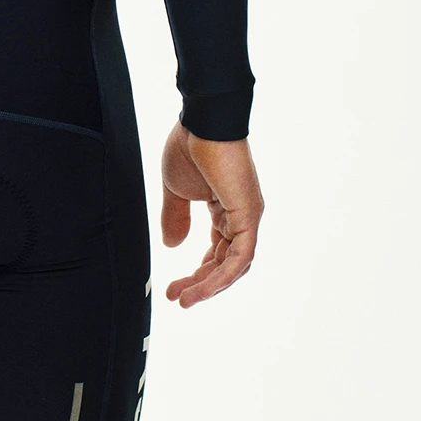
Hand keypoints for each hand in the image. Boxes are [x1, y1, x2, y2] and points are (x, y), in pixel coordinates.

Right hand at [160, 122, 263, 307]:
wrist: (202, 121)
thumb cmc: (191, 145)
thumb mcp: (176, 190)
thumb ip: (176, 218)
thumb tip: (172, 245)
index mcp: (226, 209)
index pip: (218, 251)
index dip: (198, 272)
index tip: (175, 287)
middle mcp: (241, 215)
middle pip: (226, 263)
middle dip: (201, 284)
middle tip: (179, 298)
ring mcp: (248, 216)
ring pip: (234, 265)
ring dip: (209, 286)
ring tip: (186, 299)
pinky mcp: (248, 214)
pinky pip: (240, 255)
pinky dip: (222, 275)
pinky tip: (203, 287)